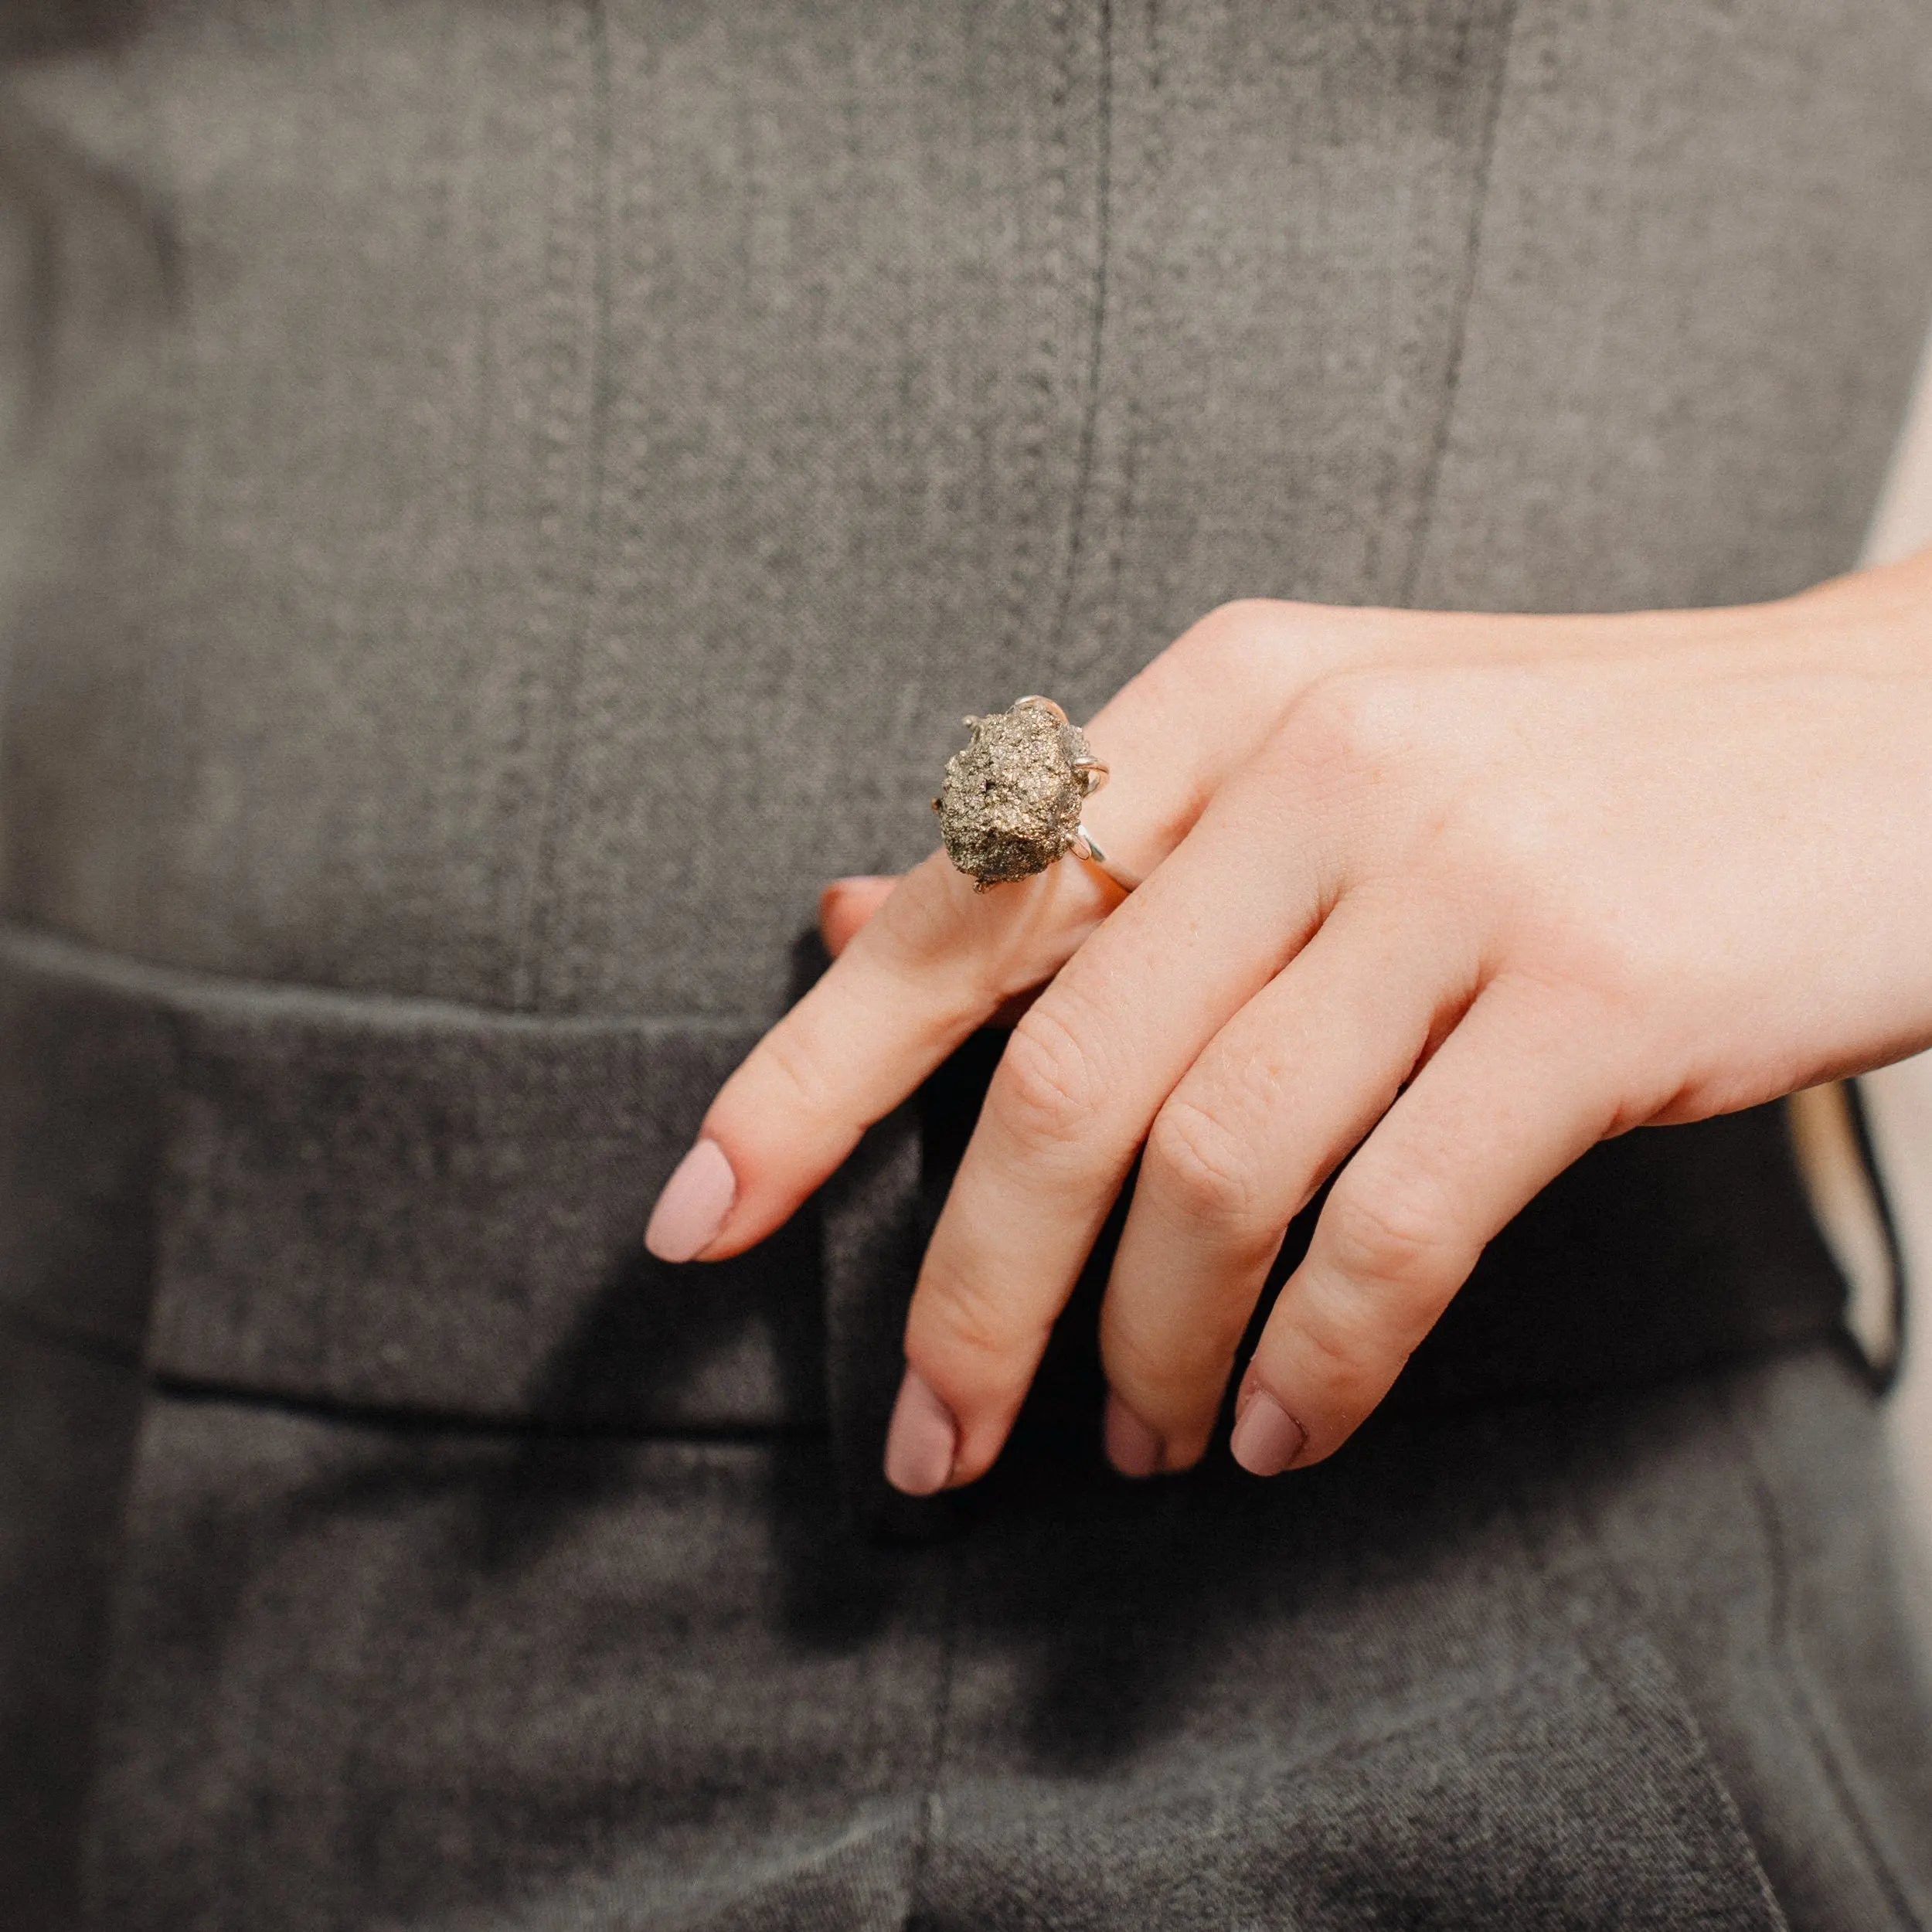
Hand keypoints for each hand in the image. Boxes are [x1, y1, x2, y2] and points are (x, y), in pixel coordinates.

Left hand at [645, 554, 1931, 1491]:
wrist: (1901, 738)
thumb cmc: (1588, 776)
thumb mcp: (1330, 757)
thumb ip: (1101, 850)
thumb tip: (855, 918)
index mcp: (1228, 694)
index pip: (964, 910)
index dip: (807, 1079)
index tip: (700, 1220)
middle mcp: (1320, 764)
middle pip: (1061, 1073)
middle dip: (967, 1289)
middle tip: (932, 1439)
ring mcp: (1460, 871)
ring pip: (1212, 1167)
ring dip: (1140, 1348)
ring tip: (1133, 1442)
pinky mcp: (1594, 993)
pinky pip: (1388, 1227)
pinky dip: (1315, 1362)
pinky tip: (1287, 1427)